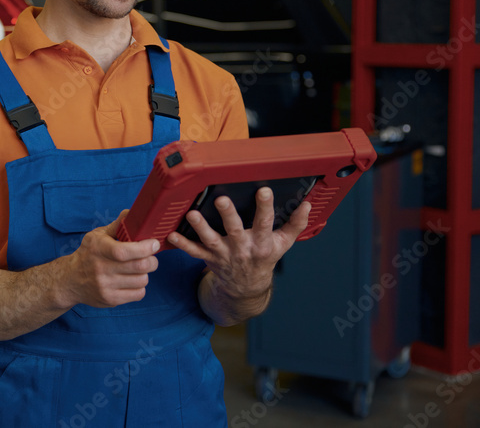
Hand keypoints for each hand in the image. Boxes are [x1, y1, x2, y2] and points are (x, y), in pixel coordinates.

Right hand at [62, 209, 160, 307]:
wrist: (70, 280)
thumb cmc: (88, 254)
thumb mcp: (97, 236)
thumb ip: (116, 225)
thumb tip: (131, 212)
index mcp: (99, 249)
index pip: (124, 251)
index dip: (144, 248)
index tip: (154, 244)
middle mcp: (101, 268)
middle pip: (139, 267)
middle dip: (152, 260)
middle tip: (151, 257)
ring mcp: (105, 286)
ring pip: (142, 280)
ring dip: (145, 274)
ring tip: (138, 269)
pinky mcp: (110, 300)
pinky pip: (138, 294)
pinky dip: (140, 286)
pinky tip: (132, 280)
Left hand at [167, 187, 309, 301]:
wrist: (247, 287)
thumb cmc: (264, 258)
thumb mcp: (283, 244)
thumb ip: (295, 224)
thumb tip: (308, 204)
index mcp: (261, 243)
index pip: (265, 223)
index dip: (265, 207)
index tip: (263, 191)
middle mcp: (241, 248)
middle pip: (234, 230)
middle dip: (228, 215)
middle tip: (221, 199)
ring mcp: (223, 254)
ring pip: (210, 239)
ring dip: (200, 227)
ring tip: (192, 214)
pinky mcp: (209, 258)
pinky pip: (193, 251)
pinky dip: (182, 243)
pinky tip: (171, 234)